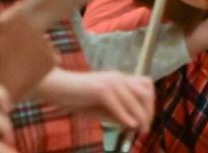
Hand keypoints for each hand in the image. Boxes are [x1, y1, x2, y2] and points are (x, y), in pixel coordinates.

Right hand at [39, 70, 153, 130]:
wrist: (56, 88)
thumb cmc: (77, 99)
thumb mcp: (102, 109)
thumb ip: (118, 114)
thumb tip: (134, 125)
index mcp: (120, 79)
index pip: (146, 86)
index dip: (150, 105)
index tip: (146, 123)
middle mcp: (118, 77)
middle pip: (146, 91)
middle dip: (149, 112)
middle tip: (145, 130)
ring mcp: (110, 81)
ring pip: (136, 97)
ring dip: (141, 115)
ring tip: (139, 130)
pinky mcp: (100, 89)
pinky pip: (118, 103)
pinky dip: (126, 115)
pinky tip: (130, 126)